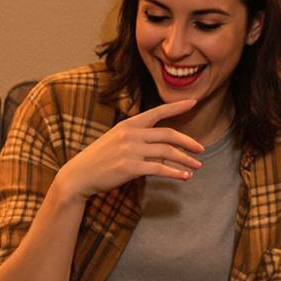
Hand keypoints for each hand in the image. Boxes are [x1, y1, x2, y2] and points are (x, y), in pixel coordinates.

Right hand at [55, 100, 204, 197]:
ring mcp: (130, 150)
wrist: (79, 175)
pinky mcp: (129, 167)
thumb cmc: (99, 159)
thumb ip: (137, 138)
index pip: (157, 112)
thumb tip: (161, 145)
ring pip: (167, 152)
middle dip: (188, 142)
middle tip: (201, 149)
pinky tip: (184, 177)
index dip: (177, 107)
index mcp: (128, 124)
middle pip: (168, 134)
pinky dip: (175, 173)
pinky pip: (159, 169)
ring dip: (185, 160)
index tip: (193, 102)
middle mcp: (131, 134)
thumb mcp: (116, 140)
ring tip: (196, 166)